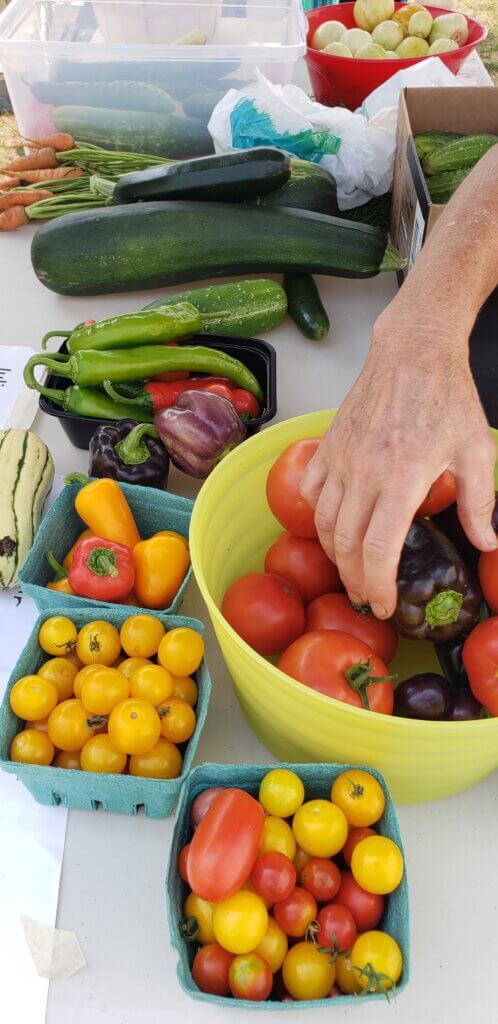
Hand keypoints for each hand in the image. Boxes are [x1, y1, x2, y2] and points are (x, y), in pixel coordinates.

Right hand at [300, 305, 496, 619]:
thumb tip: (487, 544)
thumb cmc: (447, 396)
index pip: (379, 549)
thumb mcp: (478, 448)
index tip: (383, 605)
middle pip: (346, 545)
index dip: (378, 585)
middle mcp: (364, 472)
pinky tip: (334, 529)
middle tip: (369, 599)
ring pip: (323, 524)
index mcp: (403, 477)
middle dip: (355, 581)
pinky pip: (311, 494)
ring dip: (335, 557)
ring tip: (353, 572)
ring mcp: (340, 459)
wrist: (412, 350)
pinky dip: (318, 519)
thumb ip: (480, 502)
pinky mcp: (327, 447)